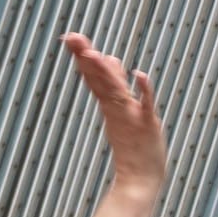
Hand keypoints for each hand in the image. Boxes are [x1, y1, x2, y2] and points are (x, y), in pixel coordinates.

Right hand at [63, 33, 164, 193]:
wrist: (140, 178)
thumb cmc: (132, 145)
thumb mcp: (120, 109)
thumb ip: (114, 84)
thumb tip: (109, 58)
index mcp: (110, 104)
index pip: (94, 75)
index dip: (83, 56)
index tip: (70, 37)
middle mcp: (118, 108)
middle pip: (100, 79)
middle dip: (87, 58)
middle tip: (72, 38)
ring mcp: (131, 116)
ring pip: (116, 90)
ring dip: (106, 73)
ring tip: (93, 54)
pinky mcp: (147, 126)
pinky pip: (146, 106)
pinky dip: (143, 91)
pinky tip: (139, 75)